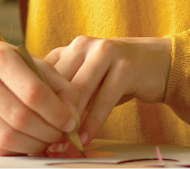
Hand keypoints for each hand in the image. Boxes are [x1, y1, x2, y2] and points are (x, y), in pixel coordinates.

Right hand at [0, 39, 80, 155]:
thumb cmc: (10, 65)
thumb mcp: (35, 64)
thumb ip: (60, 86)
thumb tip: (74, 117)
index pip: (33, 92)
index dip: (56, 112)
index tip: (71, 121)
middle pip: (21, 118)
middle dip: (48, 132)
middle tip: (62, 135)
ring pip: (8, 137)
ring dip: (35, 145)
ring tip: (48, 140)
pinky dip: (18, 149)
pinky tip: (30, 141)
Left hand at [44, 36, 171, 149]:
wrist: (158, 62)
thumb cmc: (117, 75)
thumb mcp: (90, 79)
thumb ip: (69, 93)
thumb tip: (42, 125)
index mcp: (72, 47)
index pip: (45, 73)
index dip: (37, 101)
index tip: (32, 127)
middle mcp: (85, 45)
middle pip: (60, 81)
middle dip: (51, 113)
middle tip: (44, 141)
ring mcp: (106, 52)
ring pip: (79, 89)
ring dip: (70, 120)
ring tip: (62, 144)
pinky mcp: (125, 66)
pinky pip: (104, 98)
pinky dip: (93, 121)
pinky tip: (85, 138)